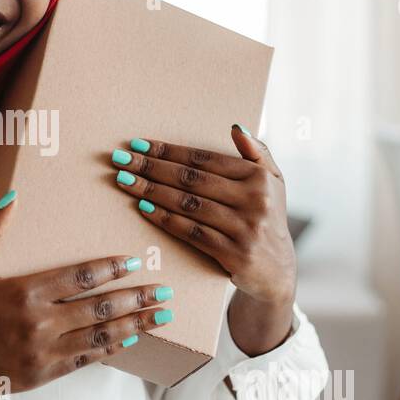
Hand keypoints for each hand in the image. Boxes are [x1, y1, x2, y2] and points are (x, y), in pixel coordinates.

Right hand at [0, 191, 174, 399]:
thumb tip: (11, 198)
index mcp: (21, 292)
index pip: (79, 276)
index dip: (111, 268)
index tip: (135, 261)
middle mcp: (37, 323)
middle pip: (99, 307)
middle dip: (137, 297)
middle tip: (166, 290)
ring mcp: (41, 353)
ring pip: (99, 336)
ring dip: (134, 325)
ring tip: (161, 316)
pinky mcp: (40, 376)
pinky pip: (84, 361)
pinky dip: (110, 350)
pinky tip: (129, 340)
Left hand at [107, 125, 296, 354]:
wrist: (277, 272)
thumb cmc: (268, 219)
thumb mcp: (274, 183)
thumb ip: (257, 153)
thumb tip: (236, 127)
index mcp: (259, 178)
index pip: (204, 159)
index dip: (169, 150)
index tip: (139, 144)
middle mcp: (254, 201)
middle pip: (192, 179)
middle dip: (151, 167)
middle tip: (122, 159)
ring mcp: (244, 228)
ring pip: (188, 204)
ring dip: (151, 191)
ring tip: (124, 180)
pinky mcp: (233, 254)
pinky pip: (191, 232)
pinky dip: (164, 219)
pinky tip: (142, 208)